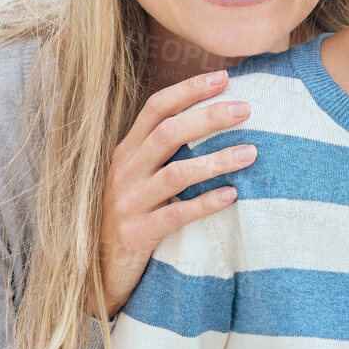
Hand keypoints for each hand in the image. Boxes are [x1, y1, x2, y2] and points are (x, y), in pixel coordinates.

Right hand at [98, 71, 254, 317]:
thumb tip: (210, 122)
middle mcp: (123, 172)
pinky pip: (176, 215)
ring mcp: (128, 203)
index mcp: (125, 153)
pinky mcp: (137, 233)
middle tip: (245, 108)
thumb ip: (161, 153)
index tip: (223, 77)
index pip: (155, 109)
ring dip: (215, 160)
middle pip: (167, 133)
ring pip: (175, 173)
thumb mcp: (136, 179)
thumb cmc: (129, 217)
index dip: (188, 90)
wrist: (98, 270)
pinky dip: (205, 203)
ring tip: (251, 152)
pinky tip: (231, 195)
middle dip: (207, 117)